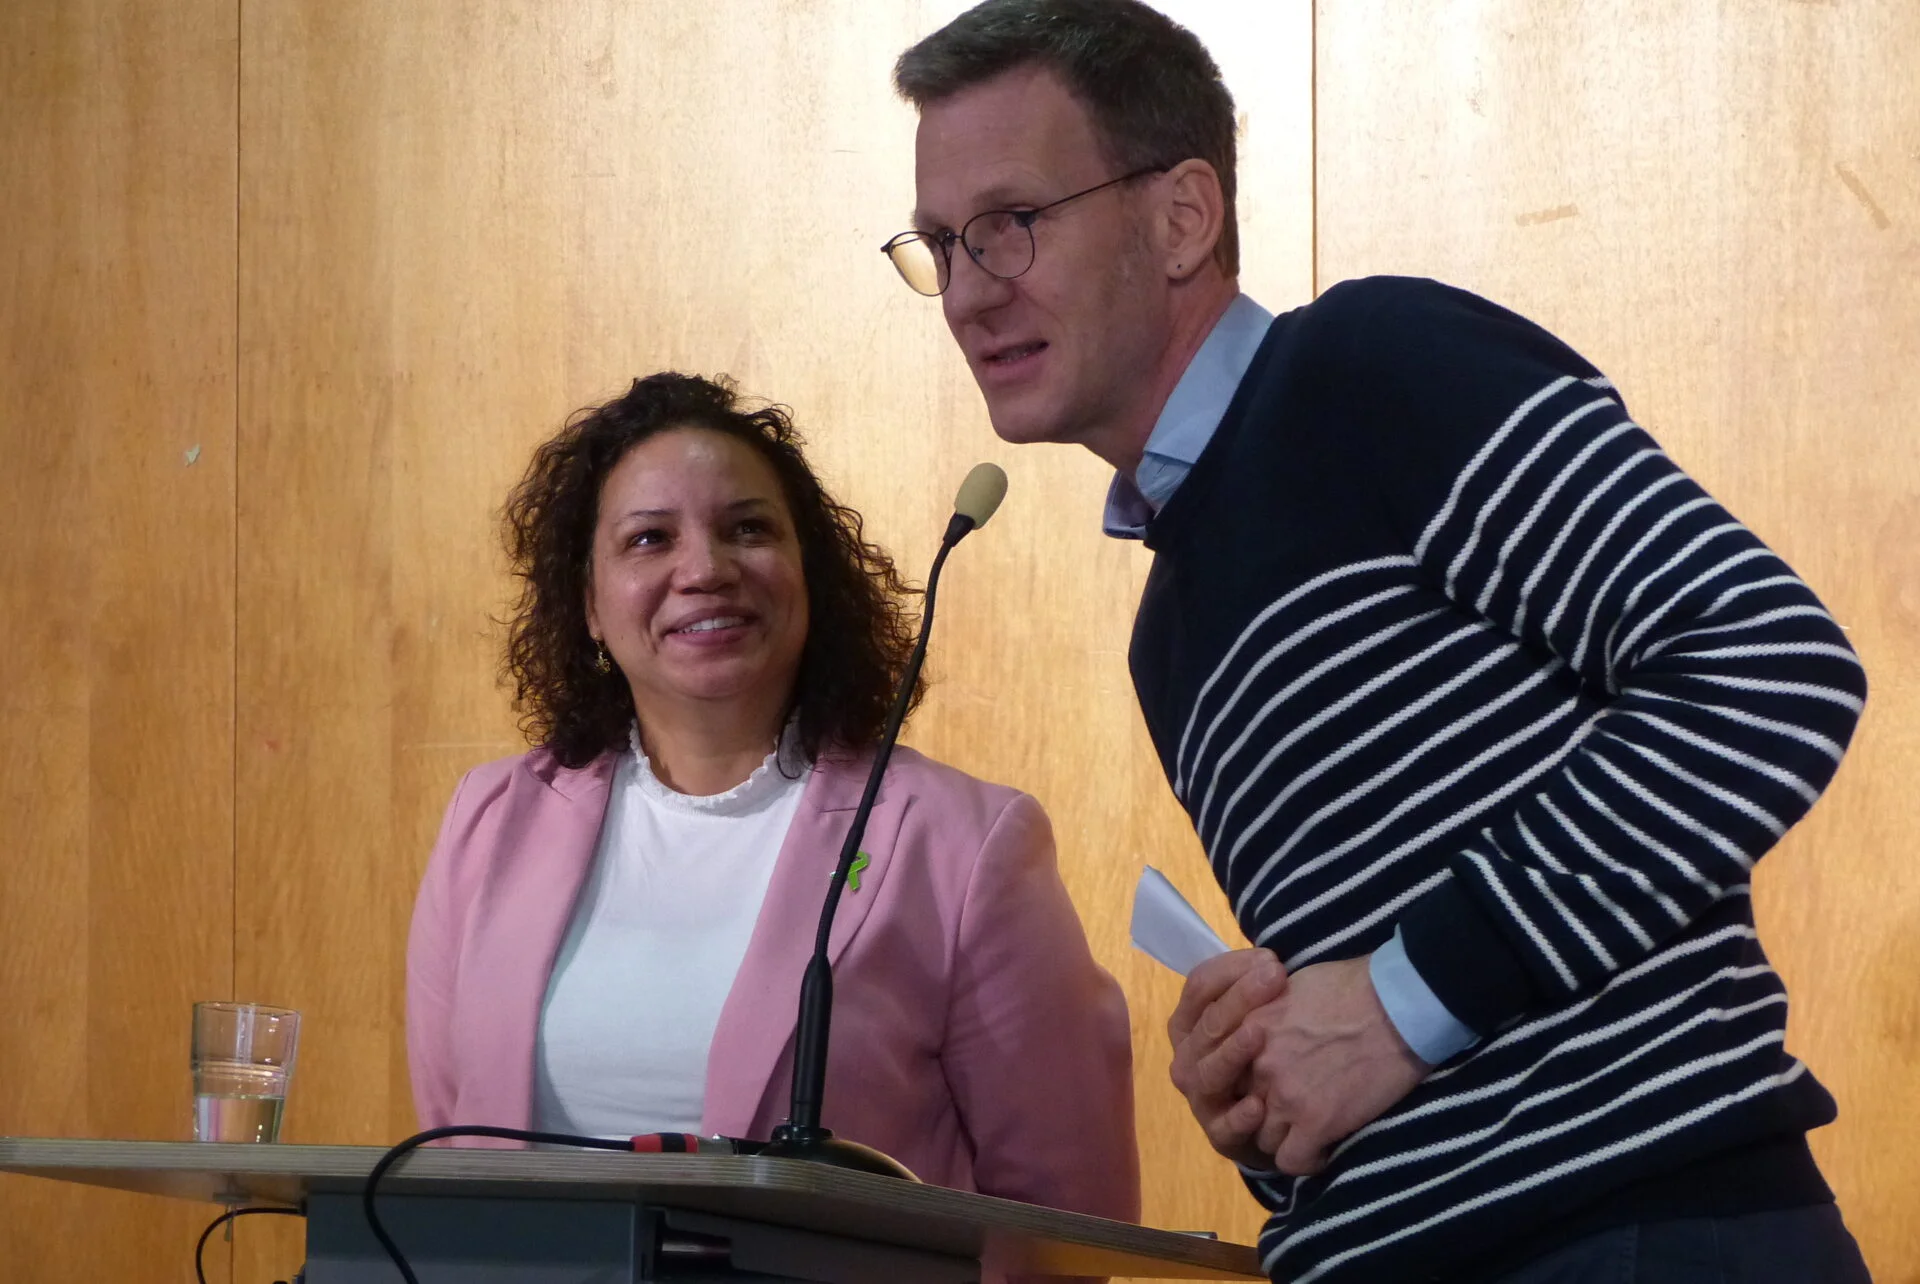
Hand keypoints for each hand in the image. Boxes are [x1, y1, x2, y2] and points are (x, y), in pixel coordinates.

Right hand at [1166, 949, 1289, 1167]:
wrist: (1268, 1121)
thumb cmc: (1262, 1055)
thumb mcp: (1255, 1015)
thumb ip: (1256, 988)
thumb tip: (1272, 960)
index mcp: (1188, 1023)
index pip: (1198, 986)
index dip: (1232, 969)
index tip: (1271, 958)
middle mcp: (1187, 1058)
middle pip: (1206, 1024)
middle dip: (1240, 998)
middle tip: (1275, 977)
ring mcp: (1200, 1097)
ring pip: (1208, 1073)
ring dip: (1232, 1051)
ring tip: (1259, 1033)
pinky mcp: (1219, 1135)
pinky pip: (1224, 1127)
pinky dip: (1239, 1116)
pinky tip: (1259, 1105)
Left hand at [1241, 955, 1427, 1175]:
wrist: (1398, 1005)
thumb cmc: (1355, 985)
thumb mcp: (1292, 987)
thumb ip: (1268, 1015)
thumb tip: (1265, 1028)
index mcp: (1248, 1028)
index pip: (1227, 1072)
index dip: (1247, 1082)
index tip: (1267, 1086)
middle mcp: (1257, 1065)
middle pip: (1242, 1107)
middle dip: (1264, 1111)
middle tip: (1291, 1112)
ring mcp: (1284, 1095)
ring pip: (1265, 1139)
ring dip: (1286, 1136)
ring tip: (1311, 1130)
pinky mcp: (1317, 1122)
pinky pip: (1293, 1161)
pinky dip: (1308, 1159)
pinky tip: (1325, 1146)